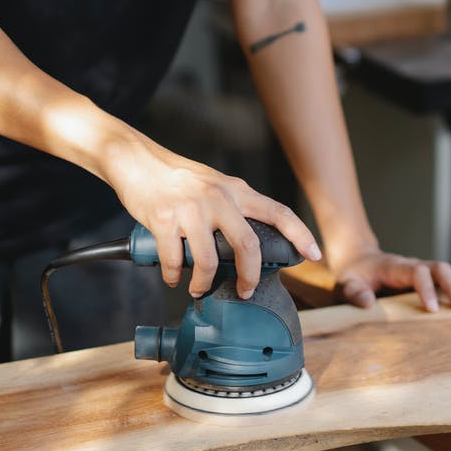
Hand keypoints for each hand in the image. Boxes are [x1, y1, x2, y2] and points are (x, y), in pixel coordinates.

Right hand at [104, 132, 320, 298]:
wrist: (135, 160)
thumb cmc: (175, 177)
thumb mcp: (214, 184)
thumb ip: (232, 207)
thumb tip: (246, 242)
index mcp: (236, 190)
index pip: (278, 212)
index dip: (300, 234)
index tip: (314, 254)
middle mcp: (218, 198)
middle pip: (247, 246)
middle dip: (249, 277)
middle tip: (245, 291)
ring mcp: (191, 209)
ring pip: (208, 261)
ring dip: (203, 283)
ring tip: (198, 289)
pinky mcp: (164, 220)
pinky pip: (174, 260)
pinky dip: (174, 275)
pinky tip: (173, 277)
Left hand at [331, 249, 450, 311]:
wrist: (359, 260)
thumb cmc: (353, 275)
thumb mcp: (346, 284)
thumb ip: (354, 292)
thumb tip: (367, 303)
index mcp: (395, 267)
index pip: (416, 272)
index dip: (426, 288)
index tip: (432, 309)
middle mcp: (413, 264)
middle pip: (439, 268)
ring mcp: (423, 268)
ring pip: (449, 270)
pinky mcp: (429, 274)